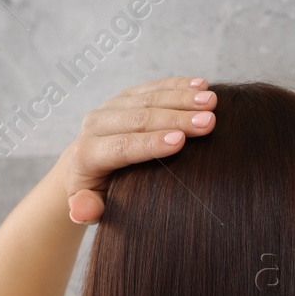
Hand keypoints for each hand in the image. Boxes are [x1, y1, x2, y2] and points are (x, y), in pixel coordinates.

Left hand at [60, 76, 216, 223]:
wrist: (85, 166)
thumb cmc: (96, 193)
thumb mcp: (87, 206)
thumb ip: (85, 208)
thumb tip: (82, 211)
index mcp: (88, 153)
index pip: (121, 147)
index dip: (150, 143)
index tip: (180, 140)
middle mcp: (97, 124)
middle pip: (140, 119)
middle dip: (176, 119)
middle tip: (208, 122)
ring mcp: (113, 106)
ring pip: (149, 99)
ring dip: (183, 98)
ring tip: (212, 102)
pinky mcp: (127, 96)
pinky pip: (154, 87)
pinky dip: (179, 85)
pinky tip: (202, 84)